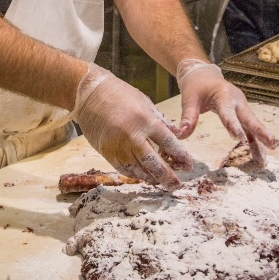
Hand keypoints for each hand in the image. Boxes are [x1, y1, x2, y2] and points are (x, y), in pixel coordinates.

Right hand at [72, 63, 193, 189]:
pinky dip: (134, 174)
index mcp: (145, 119)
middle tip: (176, 185)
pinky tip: (144, 176)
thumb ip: (161, 121)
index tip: (189, 165)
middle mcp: (131, 135)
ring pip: (137, 169)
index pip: (167, 143)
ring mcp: (117, 145)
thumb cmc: (120, 94)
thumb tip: (178, 134)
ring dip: (151, 178)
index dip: (180, 156)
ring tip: (161, 182)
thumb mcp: (145, 102)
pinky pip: (123, 168)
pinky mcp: (106, 151)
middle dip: (167, 176)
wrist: (89, 94)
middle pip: (153, 163)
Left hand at [175, 59, 278, 166]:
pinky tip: (261, 158)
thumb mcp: (189, 99)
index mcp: (223, 95)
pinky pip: (250, 130)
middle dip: (260, 131)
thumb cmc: (196, 86)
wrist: (204, 75)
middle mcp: (237, 100)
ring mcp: (241, 107)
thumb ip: (188, 116)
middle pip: (249, 118)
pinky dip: (256, 143)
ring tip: (270, 155)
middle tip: (272, 142)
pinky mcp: (242, 114)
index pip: (227, 111)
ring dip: (261, 140)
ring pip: (253, 125)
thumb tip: (180, 135)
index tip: (238, 138)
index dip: (232, 124)